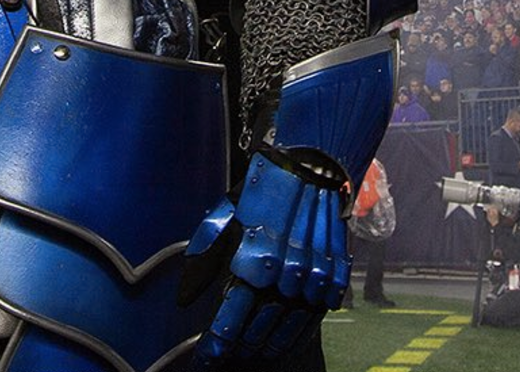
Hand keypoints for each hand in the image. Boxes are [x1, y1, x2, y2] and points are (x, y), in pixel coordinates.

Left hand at [182, 152, 347, 365]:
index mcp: (255, 260)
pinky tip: (286, 339)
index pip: (233, 319)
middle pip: (261, 328)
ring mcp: (313, 277)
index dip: (219, 342)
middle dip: (242, 344)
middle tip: (230, 350)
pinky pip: (317, 315)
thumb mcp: (223, 218)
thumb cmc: (262, 190)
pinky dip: (300, 332)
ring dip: (271, 344)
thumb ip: (203, 259)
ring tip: (255, 351)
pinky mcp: (334, 275)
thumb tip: (185, 297)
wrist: (310, 166)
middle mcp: (285, 273)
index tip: (208, 355)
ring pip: (290, 326)